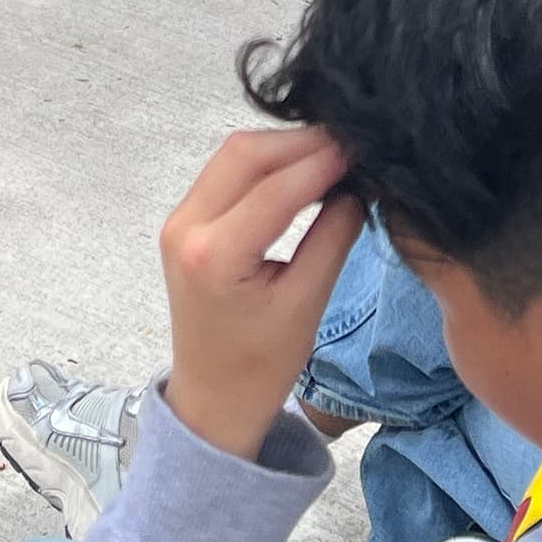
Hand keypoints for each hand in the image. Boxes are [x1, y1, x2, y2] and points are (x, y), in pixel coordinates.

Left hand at [157, 127, 364, 463]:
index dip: (323, 162)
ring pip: (233, 155)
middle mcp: (185, 228)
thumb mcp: (307, 304)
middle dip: (301, 142)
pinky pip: (225, 172)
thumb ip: (333, 237)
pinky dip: (265, 163)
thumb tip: (358, 184)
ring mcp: (178, 221)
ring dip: (283, 148)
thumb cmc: (262, 365)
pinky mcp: (184, 220)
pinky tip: (300, 170)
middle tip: (350, 145)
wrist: (212, 399)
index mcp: (213, 257)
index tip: (362, 148)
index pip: (274, 189)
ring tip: (332, 155)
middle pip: (245, 154)